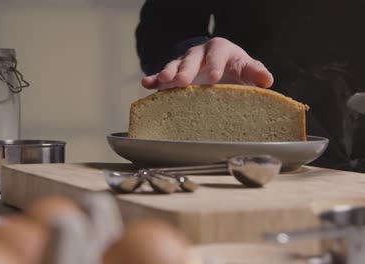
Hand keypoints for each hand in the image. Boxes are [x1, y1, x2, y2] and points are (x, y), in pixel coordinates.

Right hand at [142, 37, 273, 88]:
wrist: (222, 74)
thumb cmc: (236, 72)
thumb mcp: (247, 70)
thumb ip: (255, 73)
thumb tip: (267, 80)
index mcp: (220, 49)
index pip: (217, 54)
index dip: (215, 65)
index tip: (214, 79)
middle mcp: (199, 54)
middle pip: (192, 59)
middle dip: (187, 69)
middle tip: (182, 81)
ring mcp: (184, 64)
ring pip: (174, 65)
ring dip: (168, 73)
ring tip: (164, 82)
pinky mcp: (173, 76)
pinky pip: (162, 76)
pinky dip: (154, 80)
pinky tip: (147, 84)